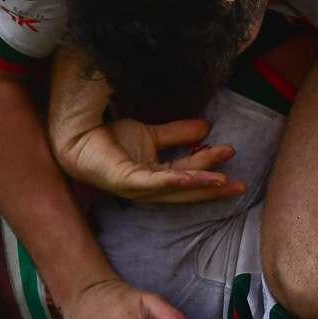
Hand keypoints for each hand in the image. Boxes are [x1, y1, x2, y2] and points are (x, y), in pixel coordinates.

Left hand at [57, 116, 245, 203]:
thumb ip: (177, 134)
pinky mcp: (123, 180)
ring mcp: (136, 187)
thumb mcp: (151, 134)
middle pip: (186, 190)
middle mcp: (148, 187)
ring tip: (222, 180)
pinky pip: (149, 183)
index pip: (190, 179)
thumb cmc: (110, 138)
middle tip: (239, 186)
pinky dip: (168, 183)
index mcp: (156, 177)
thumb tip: (206, 129)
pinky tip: (186, 179)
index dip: (212, 177)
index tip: (236, 177)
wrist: (78, 133)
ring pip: (172, 188)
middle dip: (213, 189)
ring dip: (198, 184)